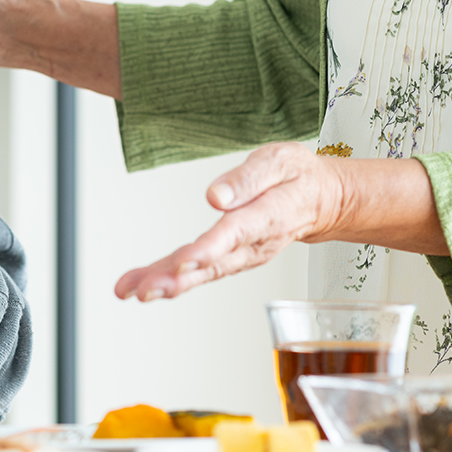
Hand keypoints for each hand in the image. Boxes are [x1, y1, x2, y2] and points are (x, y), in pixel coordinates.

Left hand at [115, 143, 348, 301]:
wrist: (320, 201)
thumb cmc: (297, 177)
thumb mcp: (280, 161)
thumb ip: (248, 178)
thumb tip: (215, 196)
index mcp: (269, 216)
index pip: (237, 234)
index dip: (210, 249)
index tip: (184, 261)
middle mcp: (254, 244)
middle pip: (214, 264)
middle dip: (178, 279)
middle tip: (146, 289)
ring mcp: (242, 256)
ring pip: (202, 273)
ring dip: (167, 284)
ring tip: (132, 290)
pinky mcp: (230, 259)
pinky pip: (199, 272)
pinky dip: (170, 279)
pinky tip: (141, 284)